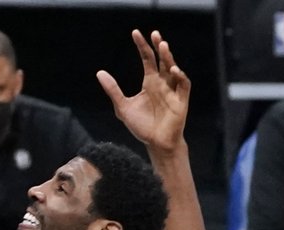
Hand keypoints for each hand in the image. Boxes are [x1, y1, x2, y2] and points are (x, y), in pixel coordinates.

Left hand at [96, 29, 189, 154]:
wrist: (155, 143)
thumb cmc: (141, 126)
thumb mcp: (123, 107)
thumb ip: (113, 90)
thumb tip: (99, 72)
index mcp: (150, 82)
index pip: (147, 59)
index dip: (142, 46)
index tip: (135, 33)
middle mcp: (162, 83)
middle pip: (162, 60)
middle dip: (158, 46)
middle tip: (155, 34)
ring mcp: (172, 91)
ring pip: (173, 69)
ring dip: (169, 57)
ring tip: (163, 46)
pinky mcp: (181, 101)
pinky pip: (183, 85)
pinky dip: (180, 76)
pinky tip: (173, 70)